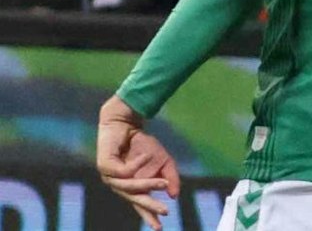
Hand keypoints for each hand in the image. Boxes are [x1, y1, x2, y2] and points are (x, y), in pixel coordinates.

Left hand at [97, 97, 178, 229]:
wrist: (125, 123)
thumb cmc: (141, 143)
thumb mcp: (163, 160)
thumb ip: (170, 177)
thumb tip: (175, 195)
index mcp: (130, 185)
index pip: (139, 204)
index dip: (149, 215)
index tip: (159, 228)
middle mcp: (118, 184)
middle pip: (134, 199)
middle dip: (150, 205)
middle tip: (164, 211)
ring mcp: (109, 176)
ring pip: (129, 187)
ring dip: (148, 184)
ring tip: (163, 182)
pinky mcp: (104, 166)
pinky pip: (124, 172)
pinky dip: (137, 164)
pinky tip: (146, 154)